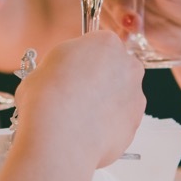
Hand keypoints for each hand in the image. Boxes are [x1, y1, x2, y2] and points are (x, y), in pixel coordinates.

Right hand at [15, 32, 145, 166]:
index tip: (73, 71)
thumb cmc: (47, 100)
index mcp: (106, 43)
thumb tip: (61, 74)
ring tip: (79, 117)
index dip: (82, 60)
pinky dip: (107, 125)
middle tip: (76, 95)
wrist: (59, 138)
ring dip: (105, 104)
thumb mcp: (45, 67)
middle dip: (100, 80)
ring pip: (121, 96)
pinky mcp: (135, 123)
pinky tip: (87, 131)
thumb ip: (64, 65)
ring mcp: (136, 96)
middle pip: (115, 69)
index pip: (98, 45)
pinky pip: (120, 121)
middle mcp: (128, 66)